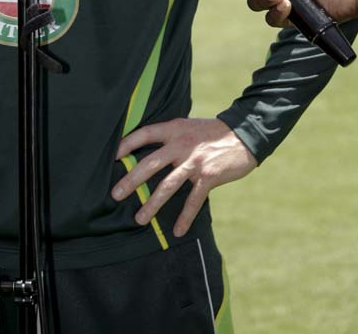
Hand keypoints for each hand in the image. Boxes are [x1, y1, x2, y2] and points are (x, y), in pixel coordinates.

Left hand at [112, 117, 255, 237]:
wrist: (244, 134)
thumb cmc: (212, 132)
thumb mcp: (188, 127)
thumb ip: (171, 137)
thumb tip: (151, 149)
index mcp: (174, 129)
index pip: (145, 134)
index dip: (128, 144)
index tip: (113, 156)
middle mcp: (181, 144)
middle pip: (150, 163)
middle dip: (131, 180)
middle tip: (116, 194)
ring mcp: (194, 161)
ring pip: (168, 185)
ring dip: (152, 204)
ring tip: (140, 218)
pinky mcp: (208, 176)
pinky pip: (194, 200)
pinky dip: (185, 217)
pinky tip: (178, 230)